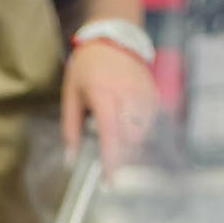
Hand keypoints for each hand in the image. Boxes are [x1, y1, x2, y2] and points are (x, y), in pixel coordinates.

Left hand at [61, 41, 157, 181]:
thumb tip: (70, 161)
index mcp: (103, 94)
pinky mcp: (153, 96)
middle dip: (121, 154)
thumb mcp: (70, 96)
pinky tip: (127, 122)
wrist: (112, 40)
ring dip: (130, 144)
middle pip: (131, 140)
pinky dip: (139, 132)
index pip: (111, 135)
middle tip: (110, 156)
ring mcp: (143, 95)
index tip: (110, 182)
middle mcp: (127, 95)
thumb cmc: (88, 68)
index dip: (111, 162)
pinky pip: (150, 125)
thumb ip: (70, 130)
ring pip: (143, 134)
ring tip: (117, 133)